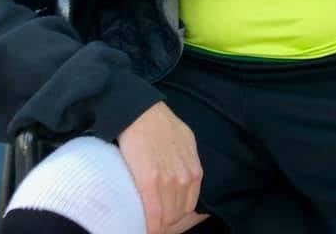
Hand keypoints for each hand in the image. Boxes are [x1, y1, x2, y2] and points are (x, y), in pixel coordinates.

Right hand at [117, 102, 203, 233]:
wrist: (140, 112)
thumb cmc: (161, 124)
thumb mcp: (186, 142)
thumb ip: (187, 162)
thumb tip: (184, 176)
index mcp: (194, 171)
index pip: (189, 206)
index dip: (176, 215)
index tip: (165, 219)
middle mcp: (185, 178)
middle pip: (178, 214)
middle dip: (166, 222)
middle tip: (153, 222)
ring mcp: (168, 181)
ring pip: (166, 216)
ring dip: (158, 224)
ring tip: (147, 224)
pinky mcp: (150, 181)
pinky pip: (153, 213)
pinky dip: (150, 225)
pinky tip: (145, 228)